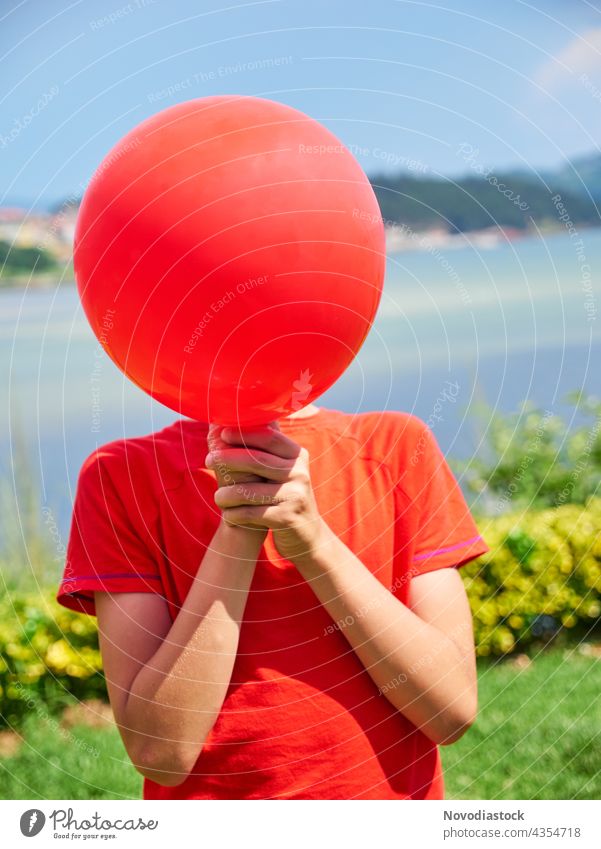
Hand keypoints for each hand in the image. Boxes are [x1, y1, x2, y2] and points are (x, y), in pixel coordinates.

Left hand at [205, 423, 327, 563]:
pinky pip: (251, 513)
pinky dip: (235, 514)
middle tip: (209, 459)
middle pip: (257, 460)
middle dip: (228, 458)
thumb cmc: (285, 497)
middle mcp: (299, 472)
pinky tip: (229, 515)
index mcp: (297, 456)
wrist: (308, 535)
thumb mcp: (283, 472)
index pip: (269, 437)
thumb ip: (266, 451)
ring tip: (218, 497)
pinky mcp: (288, 518)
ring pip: (250, 490)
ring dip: (227, 494)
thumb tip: (234, 423)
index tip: (222, 433)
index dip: (244, 433)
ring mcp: (295, 495)